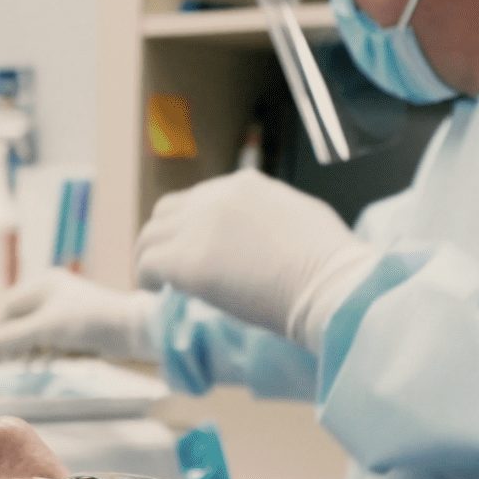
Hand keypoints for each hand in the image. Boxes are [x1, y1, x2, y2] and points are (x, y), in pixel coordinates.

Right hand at [0, 271, 160, 362]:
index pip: (6, 305)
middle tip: (0, 365)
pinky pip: (50, 336)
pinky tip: (41, 366)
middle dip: (8, 341)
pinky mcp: (76, 324)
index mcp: (42, 284)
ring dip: (24, 348)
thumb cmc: (87, 322)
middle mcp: (51, 291)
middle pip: (19, 318)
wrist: (130, 328)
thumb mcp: (45, 329)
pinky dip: (42, 350)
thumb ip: (14, 337)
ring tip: (21, 368)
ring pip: (33, 329)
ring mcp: (64, 307)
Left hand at [134, 170, 377, 348]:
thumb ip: (271, 216)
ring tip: (159, 284)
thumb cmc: (331, 261)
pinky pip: (147, 265)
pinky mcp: (186, 262)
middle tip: (170, 267)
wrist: (329, 284)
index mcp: (244, 184)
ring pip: (149, 237)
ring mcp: (198, 228)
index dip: (193, 226)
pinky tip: (157, 293)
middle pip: (167, 212)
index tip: (197, 249)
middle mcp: (215, 198)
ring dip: (151, 258)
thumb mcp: (301, 216)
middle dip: (165, 238)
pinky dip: (147, 280)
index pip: (200, 198)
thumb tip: (263, 235)